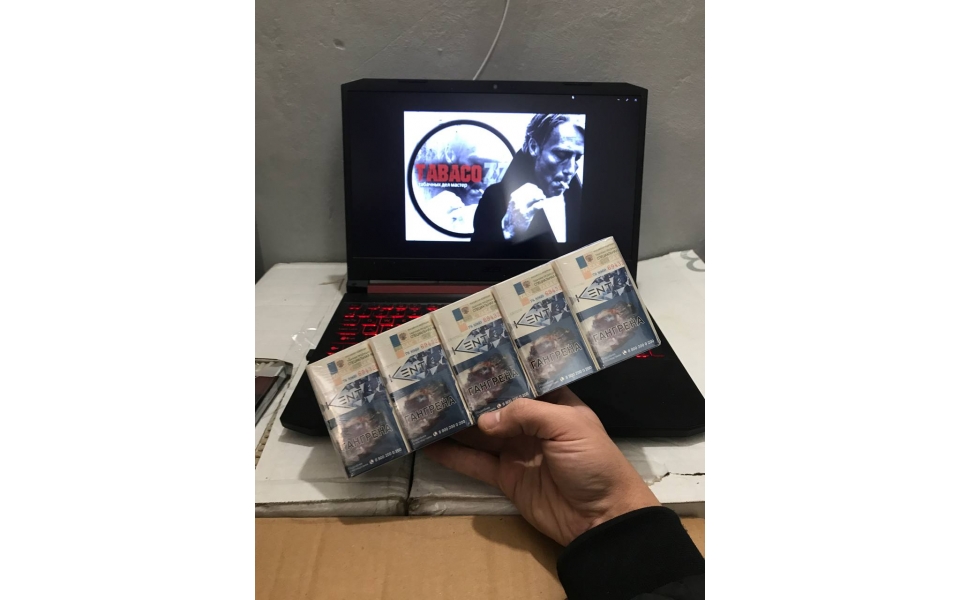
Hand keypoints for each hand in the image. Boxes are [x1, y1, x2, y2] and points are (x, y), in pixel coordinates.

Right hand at [422, 387, 659, 545]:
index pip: (520, 382)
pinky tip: (428, 445)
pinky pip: (474, 464)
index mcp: (553, 404)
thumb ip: (526, 414)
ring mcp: (516, 452)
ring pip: (478, 434)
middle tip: (434, 384)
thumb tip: (484, 420)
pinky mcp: (506, 479)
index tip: (465, 360)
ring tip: (422, 411)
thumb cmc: (594, 462)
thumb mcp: (567, 426)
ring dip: (454, 425)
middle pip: (494, 407)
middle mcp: (532, 424)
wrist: (602, 518)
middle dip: (468, 398)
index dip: (496, 372)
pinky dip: (452, 456)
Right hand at [501, 182, 545, 238]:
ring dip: (541, 197)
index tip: (538, 190)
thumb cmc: (514, 214)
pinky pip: (536, 206)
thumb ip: (523, 195)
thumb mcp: (515, 202)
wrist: (510, 226)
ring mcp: (521, 207)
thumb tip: (535, 189)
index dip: (535, 187)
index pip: (527, 186)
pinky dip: (541, 204)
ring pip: (534, 197)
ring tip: (543, 199)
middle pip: (532, 191)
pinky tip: (542, 204)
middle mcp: (517, 200)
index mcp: (514, 196)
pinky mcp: (526, 214)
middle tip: (542, 196)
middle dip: (539, 192)